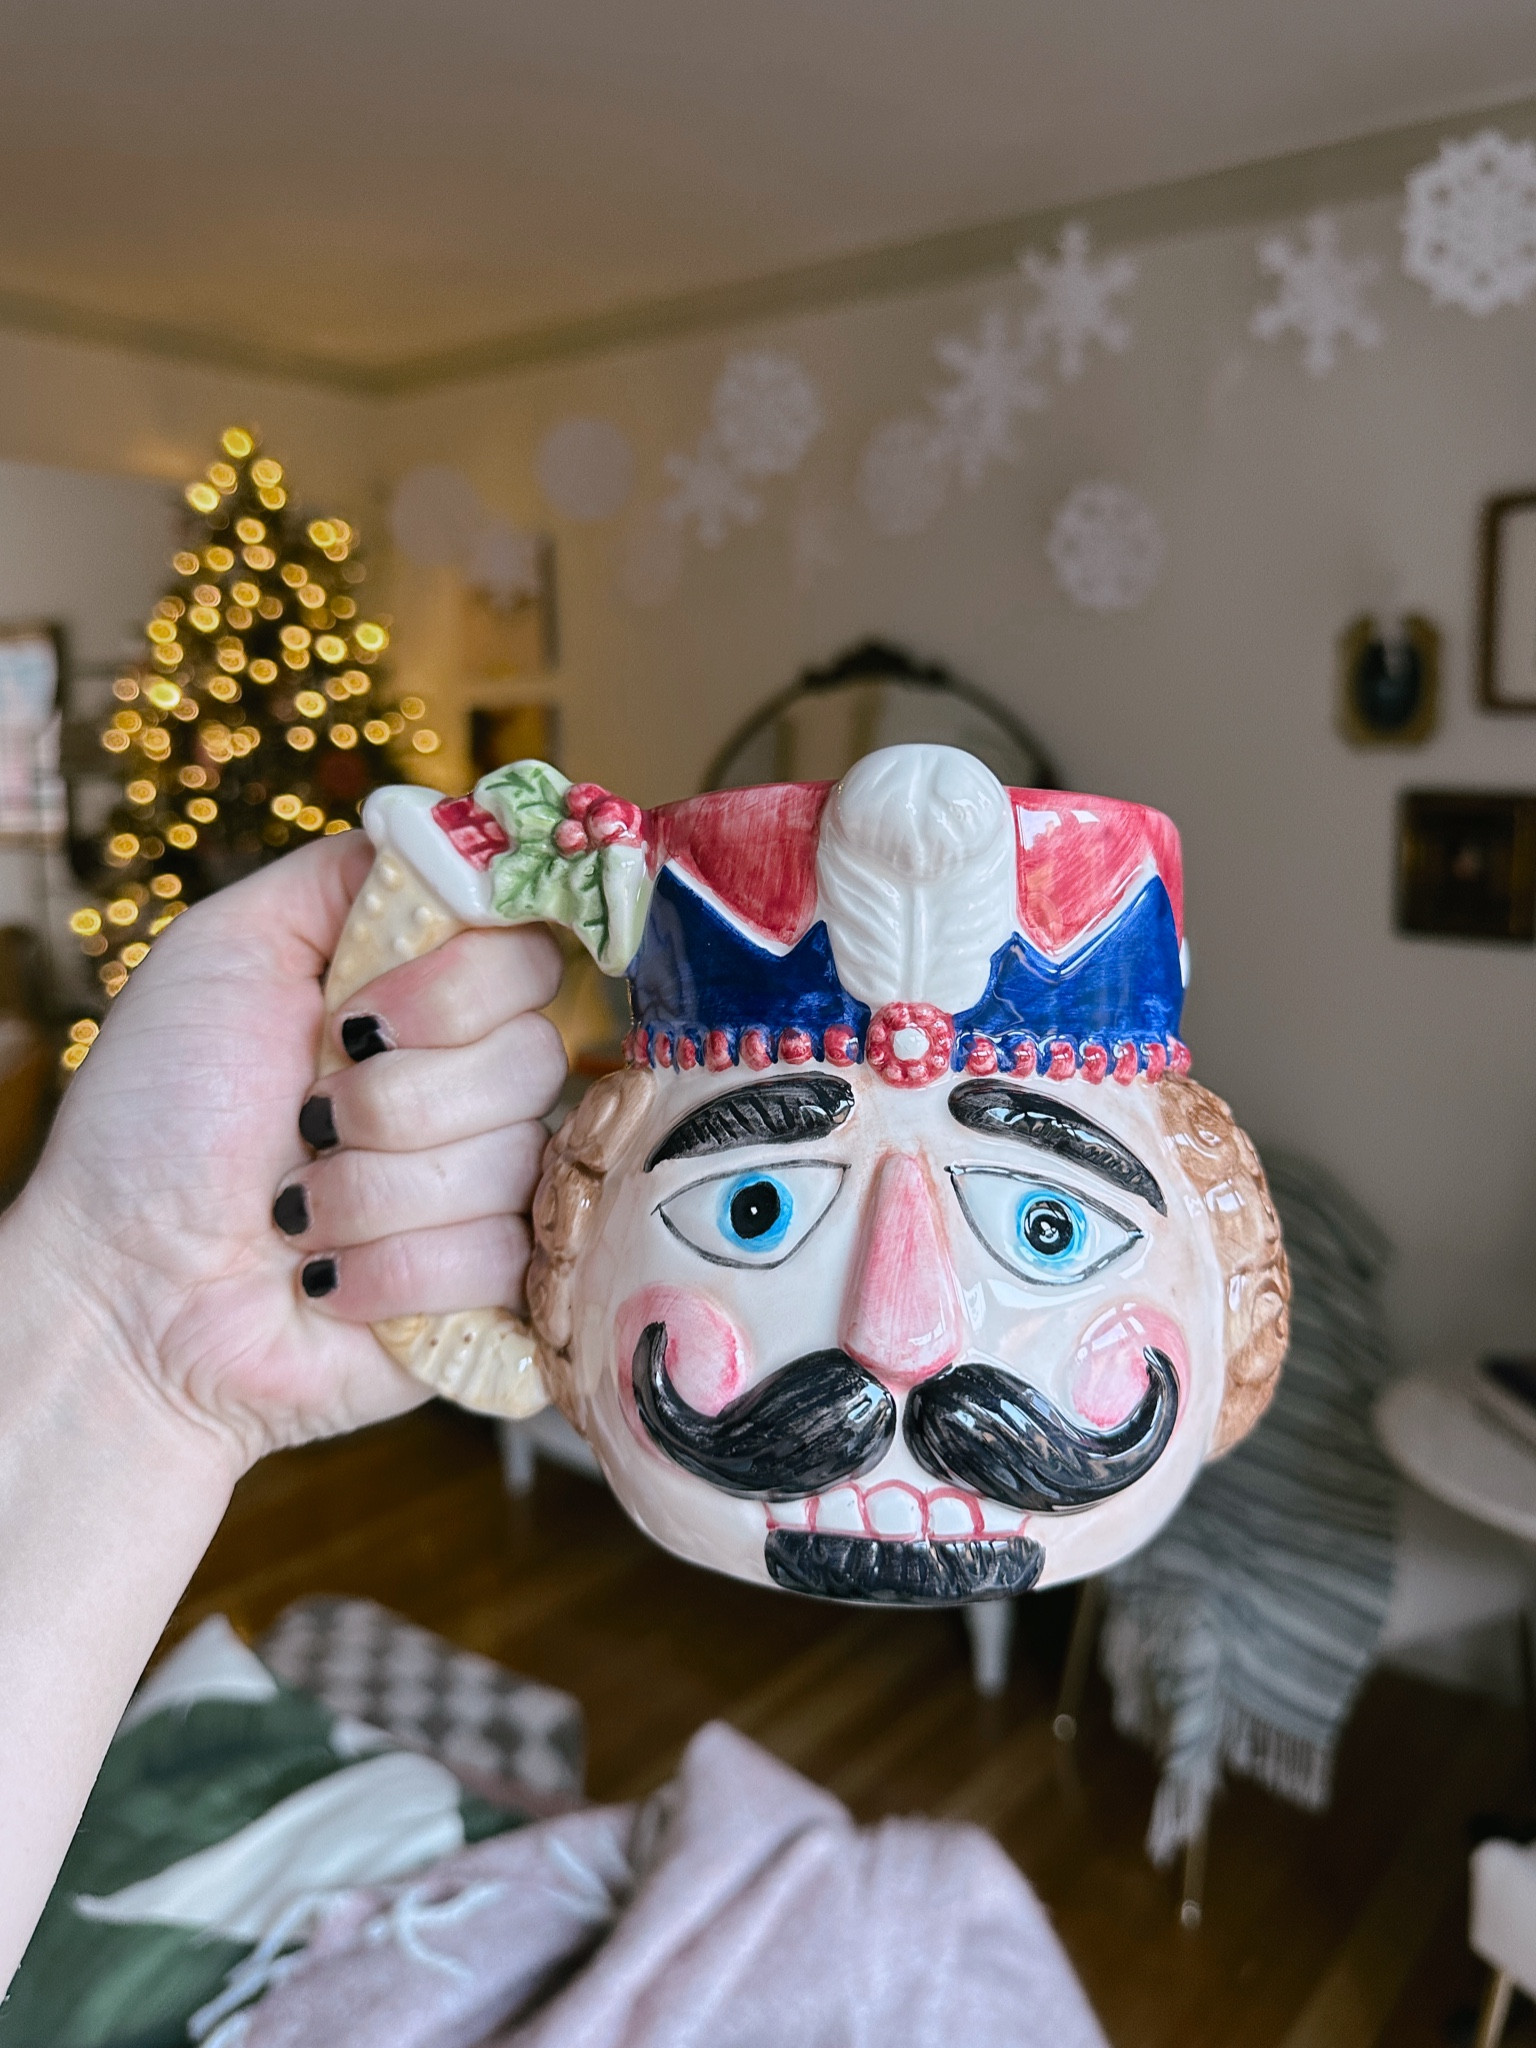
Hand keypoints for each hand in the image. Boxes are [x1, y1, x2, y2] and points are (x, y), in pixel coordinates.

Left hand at [8, 834, 564, 1473]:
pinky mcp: (495, 1293)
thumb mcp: (225, 951)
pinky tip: (331, 1281)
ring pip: (515, 1160)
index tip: (355, 1017)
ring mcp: (489, 1194)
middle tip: (307, 1122)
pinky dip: (394, 1269)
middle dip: (398, 1098)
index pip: (531, 953)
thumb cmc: (156, 1124)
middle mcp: (468, 1088)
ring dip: (375, 1190)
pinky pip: (505, 1257)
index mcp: (421, 1003)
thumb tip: (463, 832)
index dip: (456, 986)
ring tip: (298, 1213)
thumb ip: (345, 877)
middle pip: (537, 1054)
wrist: (124, 1294)